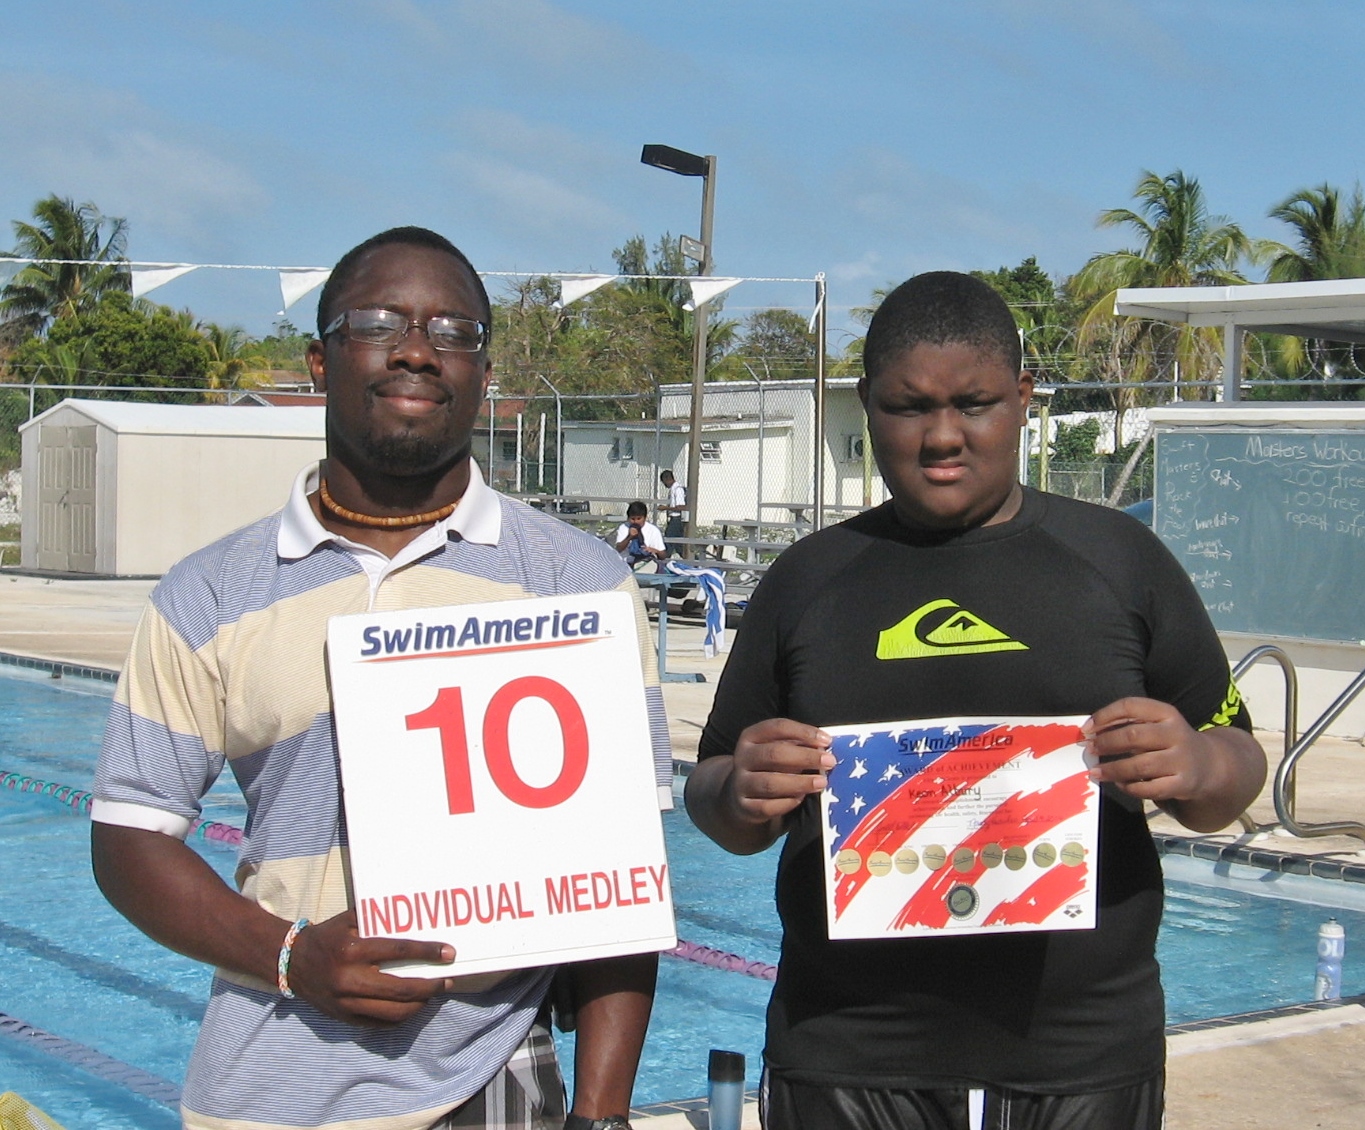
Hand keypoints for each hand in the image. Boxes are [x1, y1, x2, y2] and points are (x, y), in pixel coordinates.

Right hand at [287, 909, 455, 1024]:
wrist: (293, 964)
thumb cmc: (328, 937)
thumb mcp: (349, 920)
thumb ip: (376, 917)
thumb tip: (412, 914)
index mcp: (352, 951)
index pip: (398, 951)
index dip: (426, 952)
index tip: (449, 953)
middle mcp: (350, 980)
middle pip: (401, 988)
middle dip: (430, 985)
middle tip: (447, 980)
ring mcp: (347, 1004)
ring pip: (394, 1012)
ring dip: (420, 1004)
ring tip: (433, 993)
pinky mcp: (345, 1019)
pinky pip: (381, 1023)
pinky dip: (402, 1016)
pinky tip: (413, 1006)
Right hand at [726, 718, 833, 825]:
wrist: (740, 794)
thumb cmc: (769, 766)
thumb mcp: (779, 748)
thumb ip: (798, 744)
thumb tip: (824, 746)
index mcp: (751, 736)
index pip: (777, 727)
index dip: (803, 732)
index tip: (827, 741)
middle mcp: (742, 758)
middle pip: (774, 754)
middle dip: (805, 757)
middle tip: (829, 762)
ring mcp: (741, 783)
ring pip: (770, 783)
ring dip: (800, 783)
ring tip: (821, 782)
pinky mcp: (745, 807)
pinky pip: (768, 806)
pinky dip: (787, 803)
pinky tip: (801, 798)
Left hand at [1083, 697, 1215, 805]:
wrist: (1209, 765)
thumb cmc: (1169, 741)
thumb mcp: (1156, 724)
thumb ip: (1127, 723)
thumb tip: (1090, 732)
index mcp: (1166, 713)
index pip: (1131, 706)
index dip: (1105, 715)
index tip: (1087, 728)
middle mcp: (1176, 734)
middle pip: (1134, 736)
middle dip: (1107, 743)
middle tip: (1090, 750)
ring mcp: (1181, 760)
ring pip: (1140, 766)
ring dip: (1113, 769)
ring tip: (1095, 771)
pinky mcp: (1183, 784)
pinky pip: (1150, 789)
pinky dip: (1130, 788)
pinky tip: (1119, 783)